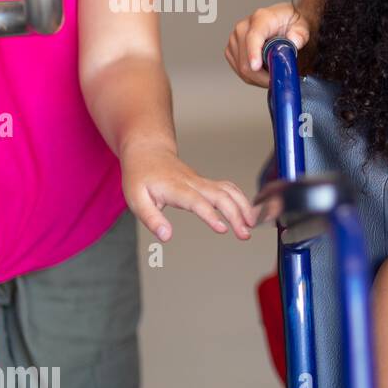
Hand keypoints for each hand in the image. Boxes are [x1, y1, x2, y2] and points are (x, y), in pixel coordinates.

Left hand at [120, 143, 256, 240]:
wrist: (148, 152)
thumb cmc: (140, 175)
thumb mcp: (136, 200)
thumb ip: (152, 219)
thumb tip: (166, 236)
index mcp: (175, 188)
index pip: (197, 202)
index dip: (211, 215)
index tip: (223, 229)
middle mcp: (193, 183)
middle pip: (221, 196)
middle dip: (237, 214)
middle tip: (244, 234)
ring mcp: (202, 181)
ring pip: (230, 190)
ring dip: (244, 206)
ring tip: (251, 225)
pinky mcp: (206, 183)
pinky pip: (229, 188)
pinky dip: (242, 199)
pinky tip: (247, 212)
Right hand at [224, 2, 310, 86]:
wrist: (283, 21)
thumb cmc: (290, 23)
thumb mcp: (302, 26)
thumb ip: (299, 34)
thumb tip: (293, 42)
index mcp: (261, 19)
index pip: (253, 37)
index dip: (253, 53)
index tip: (256, 66)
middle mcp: (243, 27)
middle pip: (245, 59)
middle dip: (262, 76)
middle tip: (278, 79)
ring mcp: (235, 39)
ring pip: (241, 68)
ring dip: (258, 78)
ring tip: (273, 73)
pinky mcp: (232, 50)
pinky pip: (238, 70)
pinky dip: (252, 76)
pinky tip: (264, 72)